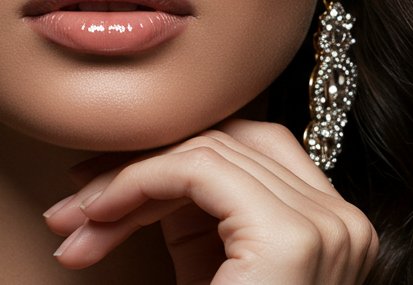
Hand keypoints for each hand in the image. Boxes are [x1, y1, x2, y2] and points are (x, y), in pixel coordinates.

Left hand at [43, 119, 377, 284]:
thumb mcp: (204, 271)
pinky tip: (98, 215)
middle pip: (227, 143)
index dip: (164, 159)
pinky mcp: (292, 237)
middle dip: (139, 166)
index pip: (245, 152)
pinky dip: (137, 181)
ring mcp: (325, 227)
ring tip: (71, 223)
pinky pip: (199, 169)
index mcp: (325, 229)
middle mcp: (340, 221)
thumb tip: (126, 162)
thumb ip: (192, 216)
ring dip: (122, 182)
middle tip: (73, 207)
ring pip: (205, 151)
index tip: (96, 195)